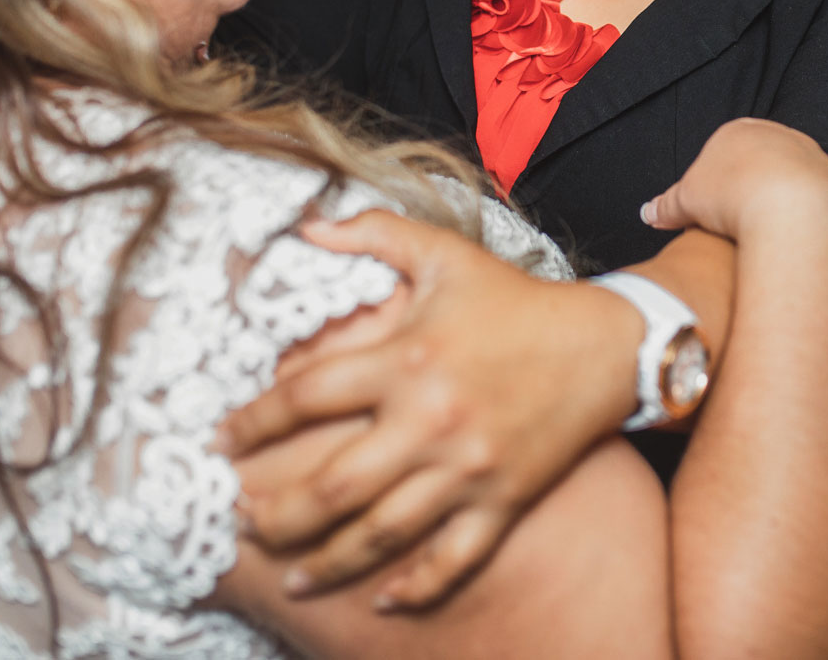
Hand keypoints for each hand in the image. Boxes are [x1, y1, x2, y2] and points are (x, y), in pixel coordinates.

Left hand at [220, 209, 637, 607]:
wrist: (606, 345)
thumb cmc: (516, 300)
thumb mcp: (445, 255)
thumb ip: (374, 234)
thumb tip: (308, 226)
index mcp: (408, 359)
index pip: (307, 396)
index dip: (253, 421)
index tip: (221, 438)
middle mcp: (431, 421)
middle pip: (333, 488)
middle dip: (277, 514)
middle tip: (241, 522)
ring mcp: (468, 470)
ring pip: (382, 535)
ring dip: (327, 562)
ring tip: (290, 575)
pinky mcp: (503, 501)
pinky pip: (454, 559)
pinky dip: (416, 587)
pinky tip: (382, 602)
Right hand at [641, 118, 827, 241]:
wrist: (785, 209)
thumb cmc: (731, 199)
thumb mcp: (685, 202)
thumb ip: (669, 206)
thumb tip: (647, 212)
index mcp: (740, 132)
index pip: (724, 152)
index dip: (715, 183)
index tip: (710, 208)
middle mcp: (783, 138)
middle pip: (765, 161)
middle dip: (755, 185)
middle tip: (741, 219)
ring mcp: (818, 160)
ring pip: (807, 172)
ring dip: (799, 192)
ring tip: (782, 223)